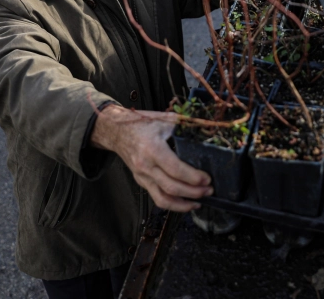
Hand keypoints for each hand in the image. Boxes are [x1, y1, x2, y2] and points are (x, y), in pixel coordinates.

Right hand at [90, 105, 212, 211]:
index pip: (175, 169)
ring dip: (183, 204)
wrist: (115, 130)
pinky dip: (172, 203)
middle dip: (193, 192)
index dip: (193, 177)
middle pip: (171, 187)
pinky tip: (184, 202)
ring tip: (199, 202)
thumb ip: (184, 123)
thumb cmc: (140, 123)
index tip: (207, 179)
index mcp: (152, 149)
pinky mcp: (140, 181)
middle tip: (209, 190)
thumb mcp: (163, 118)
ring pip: (163, 199)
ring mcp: (141, 176)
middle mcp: (145, 165)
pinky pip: (156, 197)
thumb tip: (205, 128)